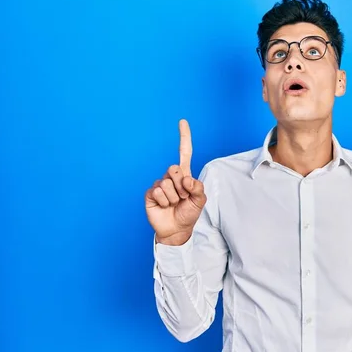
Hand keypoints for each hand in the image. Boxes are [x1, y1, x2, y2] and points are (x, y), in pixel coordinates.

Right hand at [145, 119, 206, 245]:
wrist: (176, 230)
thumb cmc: (188, 213)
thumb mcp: (200, 201)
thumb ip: (198, 188)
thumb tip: (186, 178)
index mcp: (184, 175)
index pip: (184, 153)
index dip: (184, 137)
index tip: (182, 122)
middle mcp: (171, 177)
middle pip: (174, 168)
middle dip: (181, 186)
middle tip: (182, 197)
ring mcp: (160, 184)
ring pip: (167, 183)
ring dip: (173, 197)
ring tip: (174, 204)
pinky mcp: (151, 193)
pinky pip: (158, 191)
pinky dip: (164, 201)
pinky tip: (164, 206)